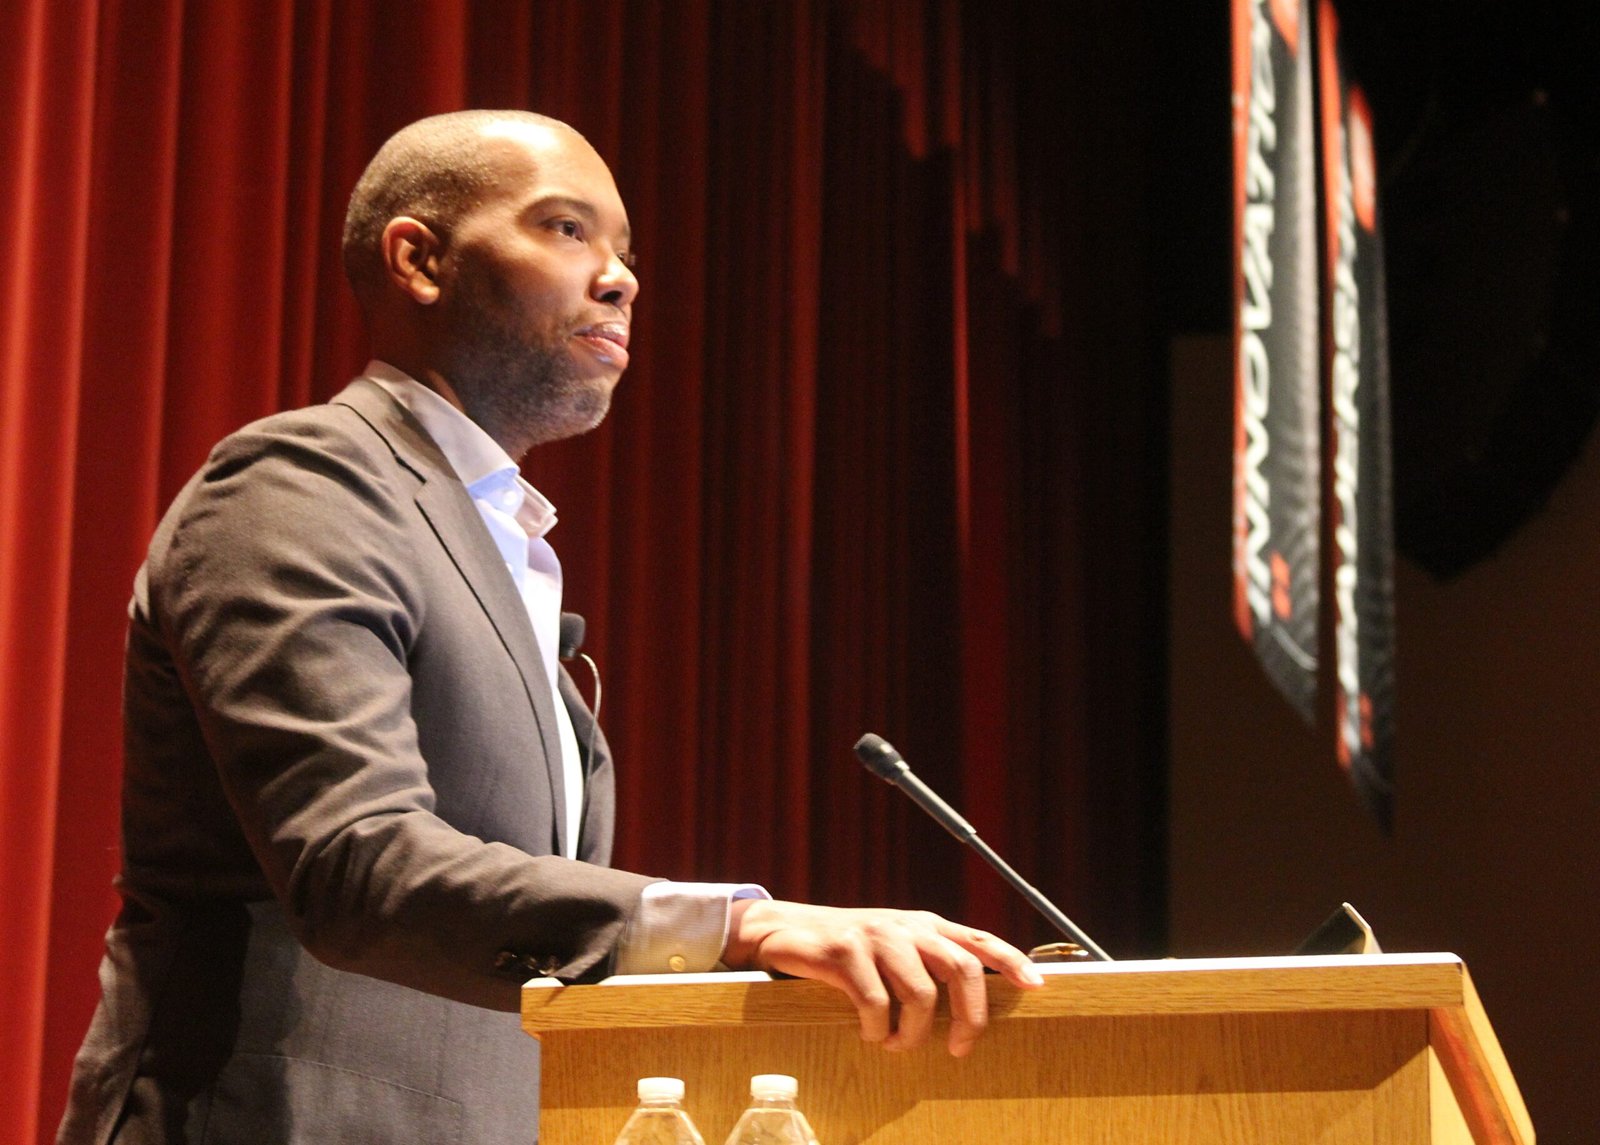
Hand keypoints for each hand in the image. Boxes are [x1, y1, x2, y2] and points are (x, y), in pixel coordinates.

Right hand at [721, 899, 1043, 1055]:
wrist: (782, 932)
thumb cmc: (846, 950)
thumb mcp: (891, 948)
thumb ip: (926, 963)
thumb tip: (971, 1003)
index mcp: (924, 925)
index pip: (978, 940)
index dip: (1011, 961)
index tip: (1037, 987)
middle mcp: (906, 926)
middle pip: (962, 968)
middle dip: (969, 1017)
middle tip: (959, 1049)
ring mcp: (876, 936)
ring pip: (920, 993)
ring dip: (914, 1033)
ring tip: (899, 1045)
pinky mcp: (845, 951)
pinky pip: (877, 1003)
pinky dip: (879, 1030)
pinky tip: (872, 1035)